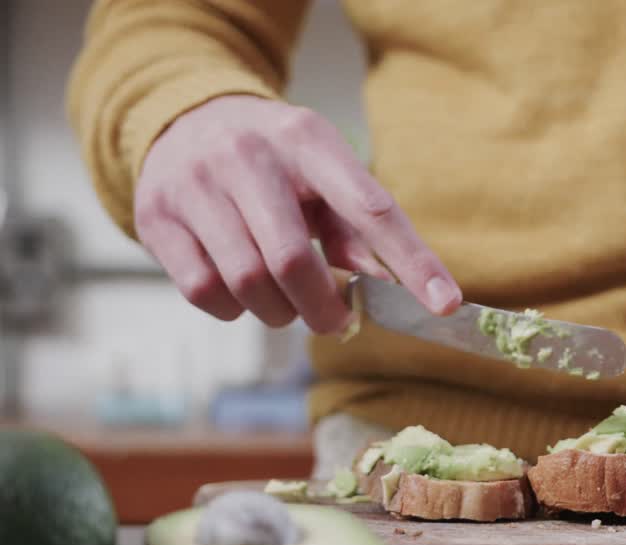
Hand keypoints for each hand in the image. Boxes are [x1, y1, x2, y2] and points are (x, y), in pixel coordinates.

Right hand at [134, 95, 461, 332]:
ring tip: (285, 299)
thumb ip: (358, 228)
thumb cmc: (275, 163)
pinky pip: (205, 293)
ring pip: (247, 283)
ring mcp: (193, 184)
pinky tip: (242, 291)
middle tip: (335, 320)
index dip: (412, 262)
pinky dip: (235, 310)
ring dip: (279, 312)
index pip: (371, 209)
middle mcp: (246, 156)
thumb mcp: (322, 173)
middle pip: (292, 260)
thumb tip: (388, 284)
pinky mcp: (156, 217)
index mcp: (307, 140)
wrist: (182, 119)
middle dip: (322, 308)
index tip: (445, 304)